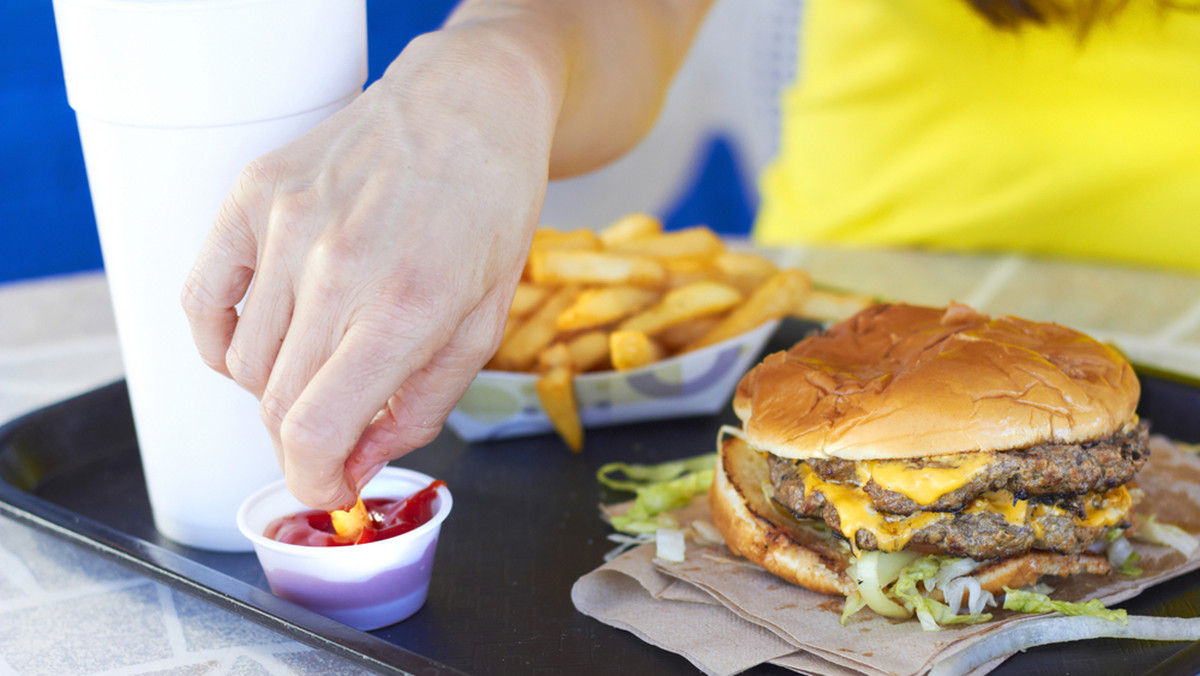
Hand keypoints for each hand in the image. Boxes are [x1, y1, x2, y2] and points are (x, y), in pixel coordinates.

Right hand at [181, 27, 560, 509]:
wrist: (467, 103)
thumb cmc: (488, 209)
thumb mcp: (482, 322)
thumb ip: (419, 407)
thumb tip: (355, 464)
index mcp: (407, 305)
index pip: (315, 430)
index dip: (314, 481)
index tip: (327, 489)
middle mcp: (336, 266)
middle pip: (276, 404)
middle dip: (306, 441)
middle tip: (336, 433)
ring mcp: (285, 225)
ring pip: (242, 362)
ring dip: (277, 388)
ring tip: (324, 361)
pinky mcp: (252, 194)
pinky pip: (202, 302)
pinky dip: (223, 341)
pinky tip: (267, 338)